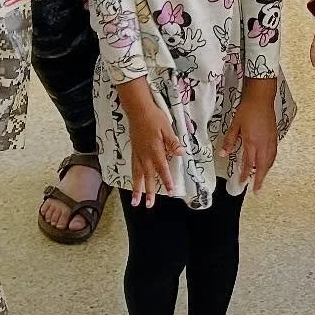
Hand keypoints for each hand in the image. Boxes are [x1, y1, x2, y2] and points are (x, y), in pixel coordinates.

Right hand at [120, 78, 182, 207]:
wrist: (138, 109)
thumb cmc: (154, 117)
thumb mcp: (167, 128)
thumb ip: (173, 142)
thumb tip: (181, 153)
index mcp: (155, 150)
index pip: (163, 169)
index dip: (167, 181)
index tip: (171, 192)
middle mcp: (145, 155)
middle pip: (148, 177)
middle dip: (149, 192)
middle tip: (149, 205)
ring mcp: (138, 153)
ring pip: (137, 175)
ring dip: (137, 189)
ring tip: (136, 201)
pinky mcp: (133, 150)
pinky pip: (133, 167)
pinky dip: (134, 177)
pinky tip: (134, 181)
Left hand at [221, 78, 278, 191]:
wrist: (261, 97)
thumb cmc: (248, 109)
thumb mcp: (235, 124)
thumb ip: (230, 140)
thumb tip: (222, 154)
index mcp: (252, 141)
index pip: (248, 163)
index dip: (245, 174)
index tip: (242, 182)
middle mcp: (263, 143)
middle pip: (262, 166)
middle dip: (260, 179)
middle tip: (257, 189)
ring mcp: (270, 140)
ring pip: (270, 161)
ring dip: (266, 171)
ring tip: (262, 179)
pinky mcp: (274, 136)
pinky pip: (273, 154)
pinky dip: (270, 162)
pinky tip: (268, 163)